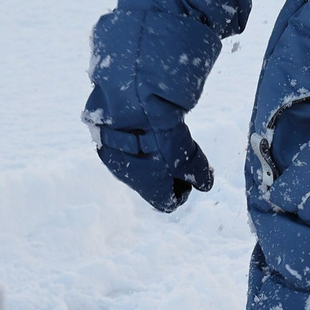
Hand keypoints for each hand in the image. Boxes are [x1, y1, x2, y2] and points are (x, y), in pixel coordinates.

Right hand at [94, 121, 215, 212]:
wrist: (128, 107)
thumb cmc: (161, 137)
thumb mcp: (188, 157)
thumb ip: (199, 174)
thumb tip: (205, 184)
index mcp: (149, 189)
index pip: (168, 203)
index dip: (183, 190)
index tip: (188, 172)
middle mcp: (128, 179)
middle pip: (152, 184)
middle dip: (167, 171)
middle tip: (176, 151)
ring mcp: (113, 160)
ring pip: (137, 165)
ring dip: (150, 155)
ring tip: (159, 134)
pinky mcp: (104, 142)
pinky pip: (122, 147)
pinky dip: (134, 141)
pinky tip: (143, 125)